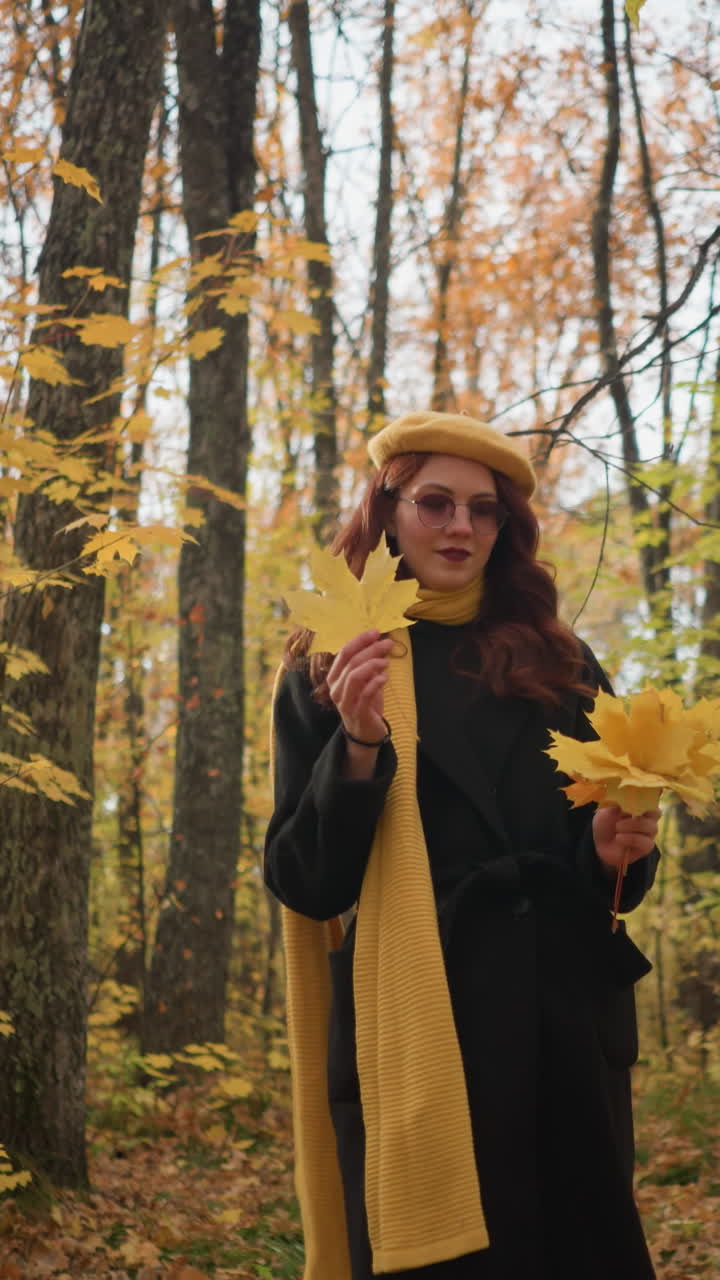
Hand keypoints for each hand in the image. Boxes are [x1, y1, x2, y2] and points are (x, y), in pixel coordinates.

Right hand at [327, 630, 392, 745]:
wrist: (365, 733)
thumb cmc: (364, 703)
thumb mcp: (366, 680)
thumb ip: (370, 663)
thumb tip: (381, 642)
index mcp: (334, 676)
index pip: (344, 652)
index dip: (360, 640)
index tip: (376, 632)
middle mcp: (336, 688)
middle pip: (351, 662)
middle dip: (371, 649)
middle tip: (387, 644)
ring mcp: (344, 701)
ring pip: (354, 676)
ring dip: (372, 665)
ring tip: (386, 662)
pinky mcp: (357, 712)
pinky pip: (365, 693)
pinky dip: (376, 682)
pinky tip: (385, 677)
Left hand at [592, 805, 659, 873]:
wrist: (598, 845)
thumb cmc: (605, 824)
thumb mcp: (607, 811)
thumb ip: (619, 804)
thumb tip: (628, 795)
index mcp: (640, 807)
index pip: (652, 800)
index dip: (646, 799)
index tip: (634, 799)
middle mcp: (648, 819)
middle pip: (656, 813)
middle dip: (640, 812)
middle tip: (624, 813)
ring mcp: (648, 834)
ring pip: (652, 827)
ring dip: (633, 825)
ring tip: (617, 827)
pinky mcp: (645, 847)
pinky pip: (646, 842)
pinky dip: (631, 838)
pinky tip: (618, 838)